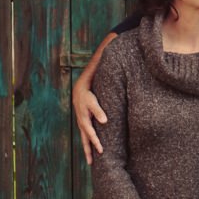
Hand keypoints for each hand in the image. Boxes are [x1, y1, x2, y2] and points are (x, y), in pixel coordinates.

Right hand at [71, 33, 116, 163]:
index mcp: (85, 91)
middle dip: (93, 135)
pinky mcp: (84, 121)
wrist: (86, 77)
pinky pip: (86, 136)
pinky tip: (94, 161)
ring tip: (96, 160)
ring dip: (89, 146)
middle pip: (85, 121)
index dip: (98, 110)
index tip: (106, 119)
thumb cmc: (100, 69)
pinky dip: (89, 147)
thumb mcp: (104, 62)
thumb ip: (109, 54)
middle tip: (102, 148)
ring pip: (84, 132)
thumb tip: (118, 37)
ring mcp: (80, 114)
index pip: (91, 102)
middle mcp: (80, 104)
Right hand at [71, 78, 106, 164]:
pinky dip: (87, 142)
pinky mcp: (83, 123)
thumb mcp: (93, 101)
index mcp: (84, 121)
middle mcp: (82, 125)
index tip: (101, 151)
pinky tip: (90, 146)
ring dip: (87, 149)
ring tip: (90, 160)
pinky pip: (85, 136)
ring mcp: (81, 124)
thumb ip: (98, 111)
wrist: (79, 91)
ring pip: (84, 140)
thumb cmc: (87, 96)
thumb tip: (104, 121)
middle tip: (90, 164)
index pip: (91, 135)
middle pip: (85, 141)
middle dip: (88, 152)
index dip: (96, 143)